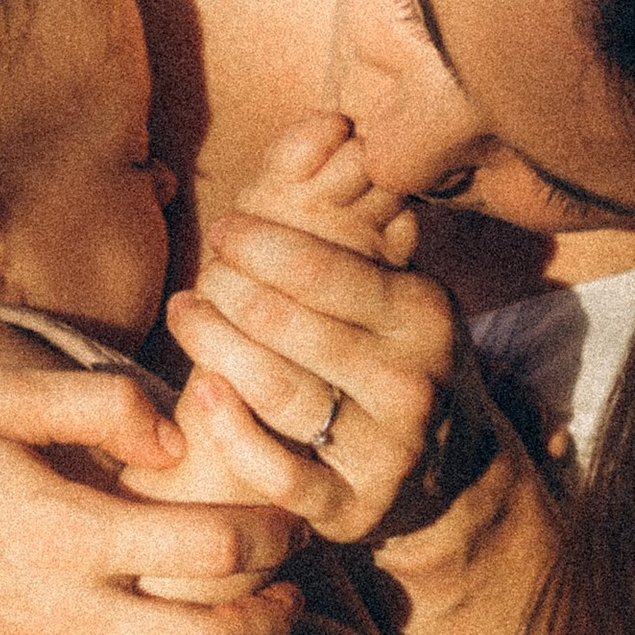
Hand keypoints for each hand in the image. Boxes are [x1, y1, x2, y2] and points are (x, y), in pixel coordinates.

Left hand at [166, 115, 493, 546]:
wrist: (448, 471)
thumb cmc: (394, 354)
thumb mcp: (394, 287)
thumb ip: (354, 217)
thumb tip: (327, 124)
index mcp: (425, 315)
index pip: (329, 270)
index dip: (265, 244)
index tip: (225, 228)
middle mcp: (413, 382)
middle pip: (294, 327)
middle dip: (231, 295)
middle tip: (195, 279)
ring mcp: (388, 451)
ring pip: (282, 394)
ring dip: (217, 351)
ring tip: (186, 317)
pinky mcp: (355, 510)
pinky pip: (282, 473)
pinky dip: (235, 433)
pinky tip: (202, 395)